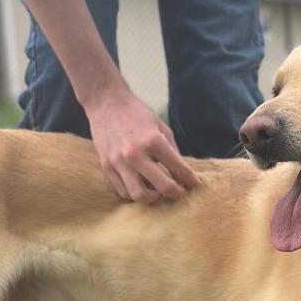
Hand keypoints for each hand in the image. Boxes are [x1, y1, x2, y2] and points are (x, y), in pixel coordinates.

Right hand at [86, 87, 199, 202]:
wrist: (106, 103)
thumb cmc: (137, 115)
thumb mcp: (161, 127)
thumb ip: (172, 152)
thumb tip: (182, 175)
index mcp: (154, 141)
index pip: (179, 169)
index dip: (191, 181)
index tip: (195, 186)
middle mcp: (136, 154)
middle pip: (163, 188)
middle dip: (177, 193)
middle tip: (180, 192)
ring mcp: (119, 162)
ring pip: (140, 196)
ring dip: (153, 198)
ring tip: (158, 191)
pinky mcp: (107, 167)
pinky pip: (124, 191)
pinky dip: (135, 193)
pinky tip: (142, 185)